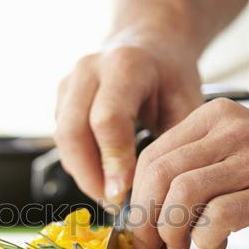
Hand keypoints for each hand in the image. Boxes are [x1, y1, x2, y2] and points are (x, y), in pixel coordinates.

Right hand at [54, 36, 202, 205]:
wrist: (150, 45)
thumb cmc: (170, 77)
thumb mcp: (187, 103)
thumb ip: (174, 142)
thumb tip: (157, 192)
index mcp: (126, 65)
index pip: (108, 120)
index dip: (113, 161)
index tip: (123, 195)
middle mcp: (90, 69)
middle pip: (73, 131)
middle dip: (90, 175)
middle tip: (113, 204)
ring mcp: (70, 82)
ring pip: (62, 138)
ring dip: (82, 173)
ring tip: (109, 196)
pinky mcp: (60, 97)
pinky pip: (62, 139)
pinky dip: (79, 164)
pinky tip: (101, 177)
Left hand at [130, 99, 248, 248]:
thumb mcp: (236, 150)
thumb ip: (196, 166)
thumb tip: (150, 208)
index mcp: (214, 118)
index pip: (152, 155)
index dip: (138, 197)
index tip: (140, 226)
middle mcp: (230, 131)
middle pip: (159, 174)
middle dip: (146, 218)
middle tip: (153, 244)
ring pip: (182, 194)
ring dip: (173, 231)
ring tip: (184, 246)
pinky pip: (217, 217)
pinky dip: (206, 238)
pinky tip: (217, 243)